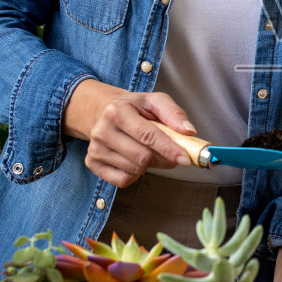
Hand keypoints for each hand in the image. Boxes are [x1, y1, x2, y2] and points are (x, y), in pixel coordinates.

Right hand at [65, 80, 195, 187]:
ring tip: (149, 151)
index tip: (185, 158)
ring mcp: (95, 148)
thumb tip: (189, 131)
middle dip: (163, 159)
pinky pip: (122, 180)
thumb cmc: (134, 108)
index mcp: (117, 111)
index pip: (147, 135)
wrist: (104, 112)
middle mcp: (102, 130)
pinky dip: (135, 174)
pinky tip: (135, 160)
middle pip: (142, 157)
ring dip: (150, 165)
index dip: (169, 149)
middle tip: (172, 154)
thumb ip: (174, 114)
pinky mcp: (93, 163)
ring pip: (134, 170)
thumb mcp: (155, 101)